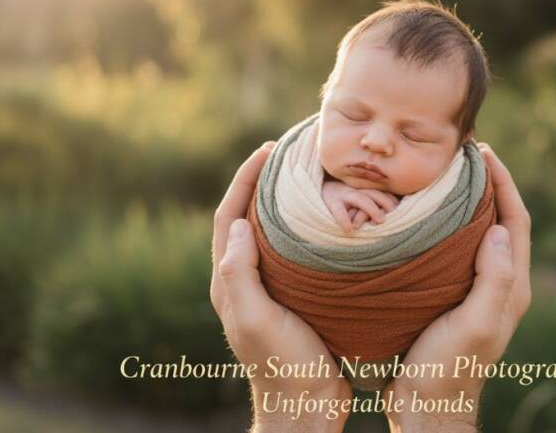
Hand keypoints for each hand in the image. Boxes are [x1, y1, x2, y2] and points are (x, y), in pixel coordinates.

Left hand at [211, 142, 352, 432]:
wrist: (307, 405)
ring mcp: (269, 288)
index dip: (243, 180)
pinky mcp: (293, 296)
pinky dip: (304, 227)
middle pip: (246, 217)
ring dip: (282, 200)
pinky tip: (326, 218)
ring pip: (271, 232)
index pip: (229, 217)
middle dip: (261, 181)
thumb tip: (239, 225)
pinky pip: (293, 250)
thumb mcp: (258, 320)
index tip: (267, 150)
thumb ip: (240, 275)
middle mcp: (244, 280)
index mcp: (229, 281)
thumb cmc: (284, 364)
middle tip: (287, 153)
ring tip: (306, 174)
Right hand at [321, 180, 398, 232]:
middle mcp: (354, 190)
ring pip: (360, 199)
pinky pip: (339, 210)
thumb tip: (390, 214)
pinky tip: (349, 230)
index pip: (380, 192)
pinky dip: (344, 220)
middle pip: (374, 193)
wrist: (315, 191)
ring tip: (380, 221)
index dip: (391, 199)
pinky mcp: (330, 202)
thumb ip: (369, 204)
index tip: (399, 208)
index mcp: (362, 189)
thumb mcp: (356, 199)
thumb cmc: (340, 200)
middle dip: (386, 202)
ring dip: (372, 209)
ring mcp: (342, 195)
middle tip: (395, 213)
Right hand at [384, 143, 531, 432]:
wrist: (425, 402)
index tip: (485, 154)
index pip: (517, 222)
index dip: (505, 184)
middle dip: (490, 184)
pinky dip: (450, 224)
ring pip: (480, 233)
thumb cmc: (447, 366)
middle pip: (503, 221)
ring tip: (447, 175)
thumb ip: (494, 280)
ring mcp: (479, 289)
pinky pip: (459, 248)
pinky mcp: (456, 295)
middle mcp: (501, 284)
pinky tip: (427, 216)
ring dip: (470, 202)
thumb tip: (500, 230)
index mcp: (512, 287)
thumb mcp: (474, 324)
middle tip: (465, 155)